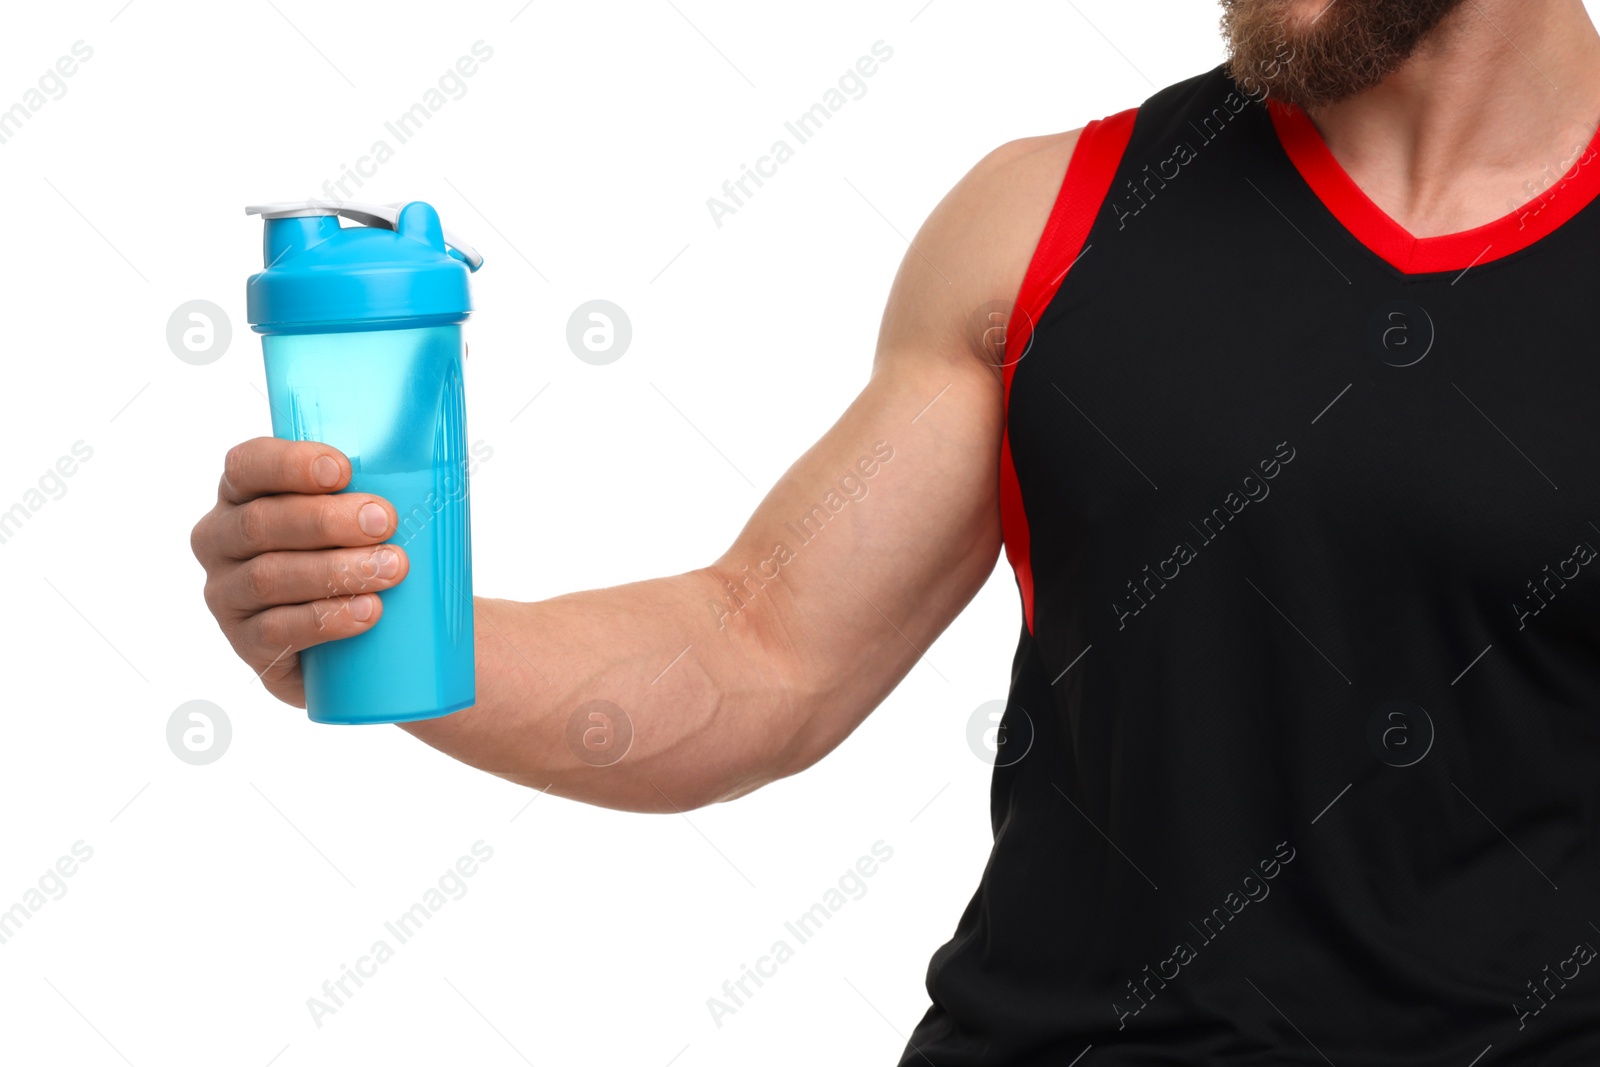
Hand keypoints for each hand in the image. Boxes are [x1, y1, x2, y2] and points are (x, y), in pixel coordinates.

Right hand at [190, 438, 408, 706]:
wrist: (370, 637)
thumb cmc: (365, 552)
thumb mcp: (361, 511)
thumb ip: (374, 479)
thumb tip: (428, 446)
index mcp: (243, 493)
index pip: (247, 466)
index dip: (289, 465)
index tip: (343, 469)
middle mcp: (221, 540)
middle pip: (260, 523)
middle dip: (325, 520)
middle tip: (385, 521)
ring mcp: (228, 595)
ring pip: (268, 577)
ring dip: (335, 570)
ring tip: (392, 568)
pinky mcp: (248, 644)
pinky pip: (277, 632)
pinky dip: (327, 619)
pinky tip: (367, 612)